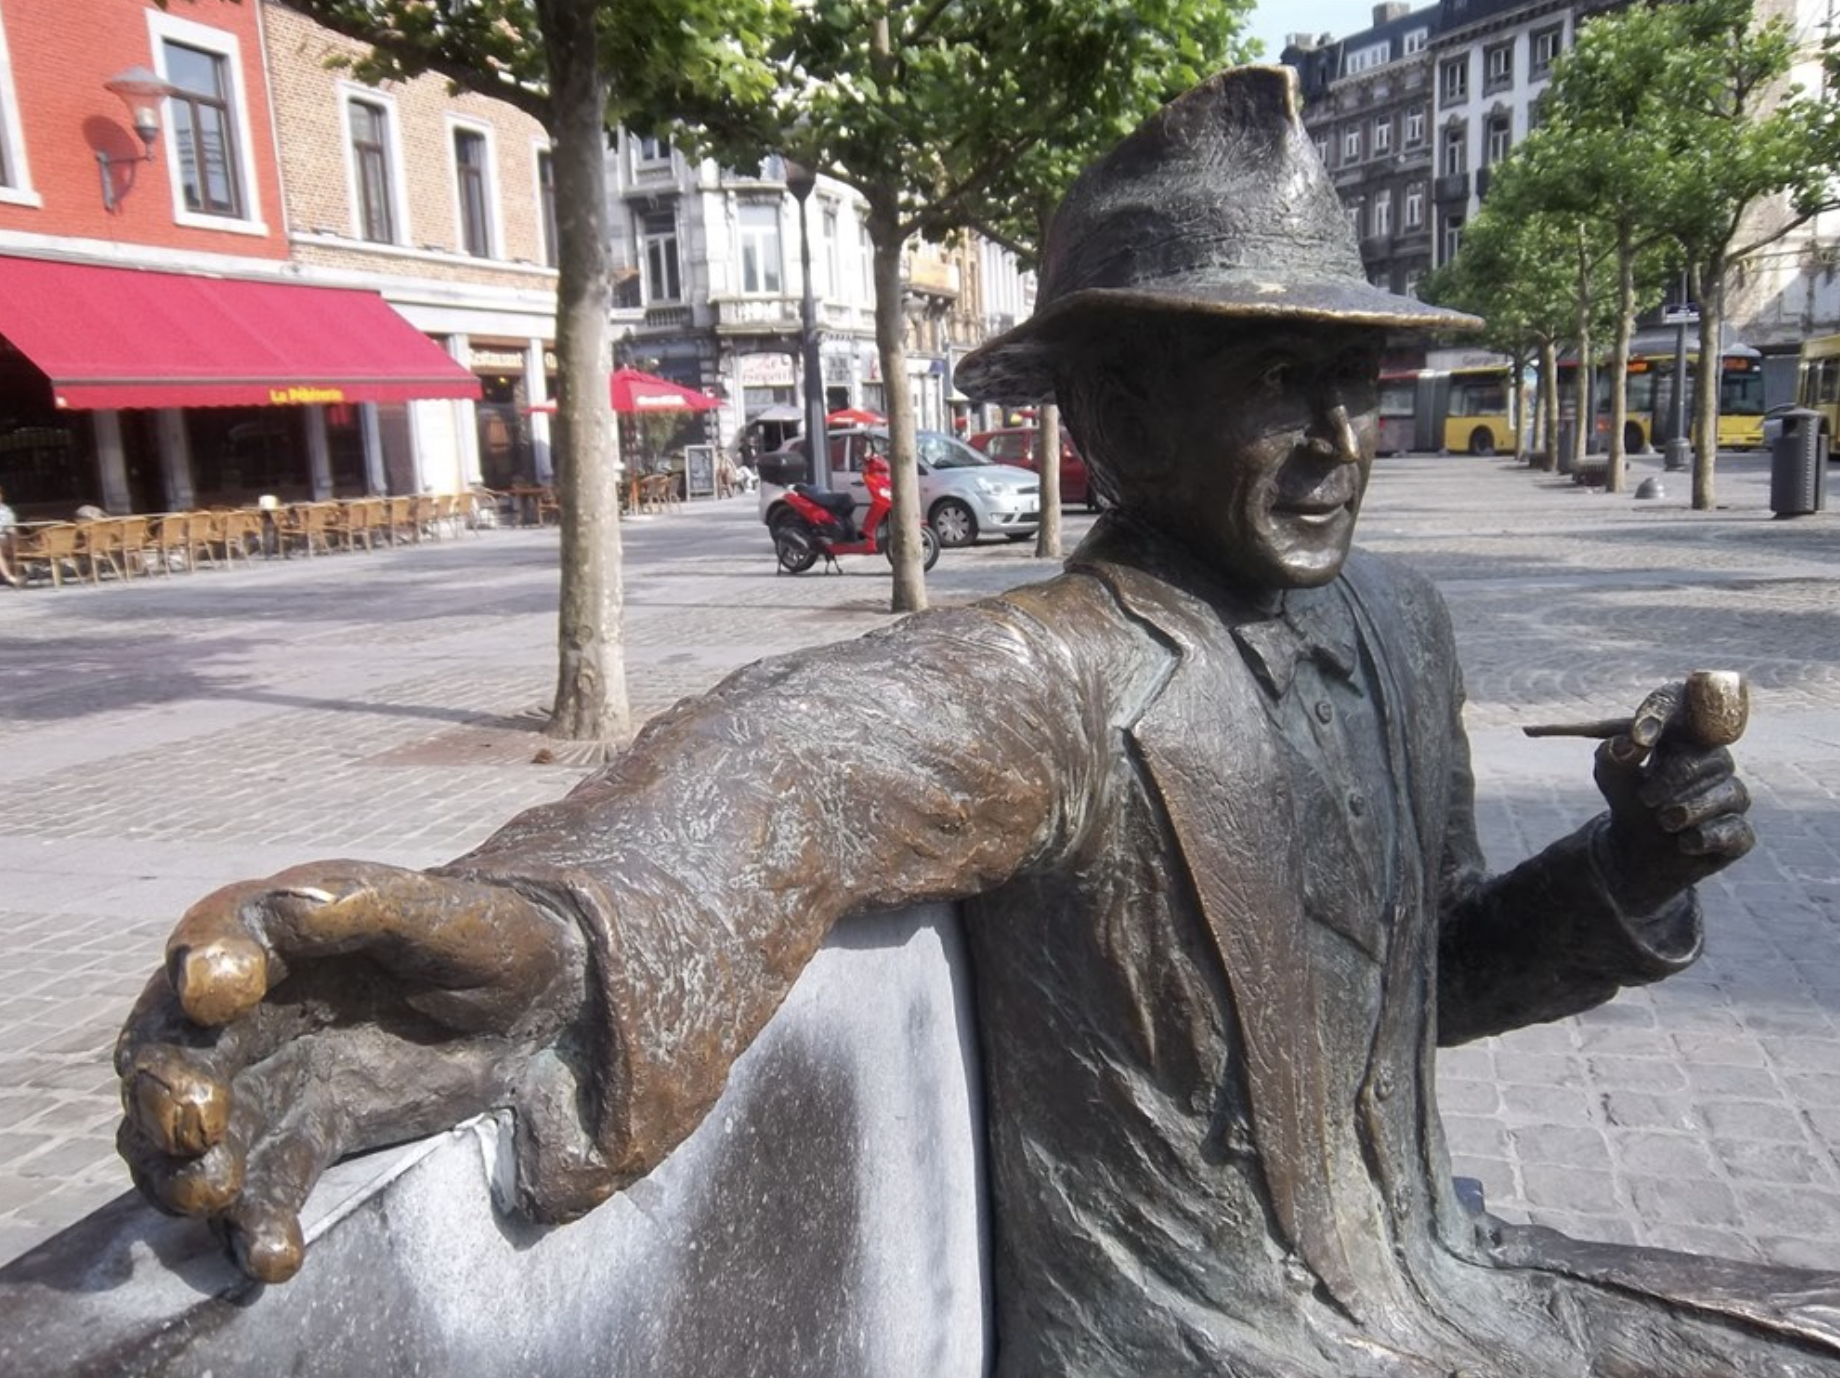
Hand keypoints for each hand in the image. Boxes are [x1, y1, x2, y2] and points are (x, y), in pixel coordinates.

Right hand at [115, 861, 590, 1282]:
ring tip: (217, 1195)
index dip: (202, 968)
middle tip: (196, 1117)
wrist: (540, 1000)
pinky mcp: (307, 1138)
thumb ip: (367, 907)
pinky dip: (255, 1228)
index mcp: (277, 934)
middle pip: (170, 1050)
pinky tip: (276, 1256)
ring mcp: (272, 1080)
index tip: (217, 994)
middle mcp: (251, 1010)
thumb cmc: (483, 936)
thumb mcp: (440, 913)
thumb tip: (292, 904)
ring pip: (190, 1132)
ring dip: (183, 1170)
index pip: (211, 945)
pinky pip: (262, 1189)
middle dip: (166, 1088)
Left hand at [1593, 680, 1754, 915]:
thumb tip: (1631, 743)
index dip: (1667, 717)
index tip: (1641, 737)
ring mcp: (1731, 799)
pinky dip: (1708, 837)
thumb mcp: (1611, 776)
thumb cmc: (1628, 800)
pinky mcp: (1738, 835)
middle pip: (1716, 758)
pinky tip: (1685, 843)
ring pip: (1733, 793)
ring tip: (1664, 821)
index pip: (1691, 715)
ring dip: (1691, 808)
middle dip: (1677, 777)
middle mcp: (1717, 765)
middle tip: (1647, 799)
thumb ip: (1614, 755)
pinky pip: (1738, 831)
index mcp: (1687, 739)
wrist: (1633, 849)